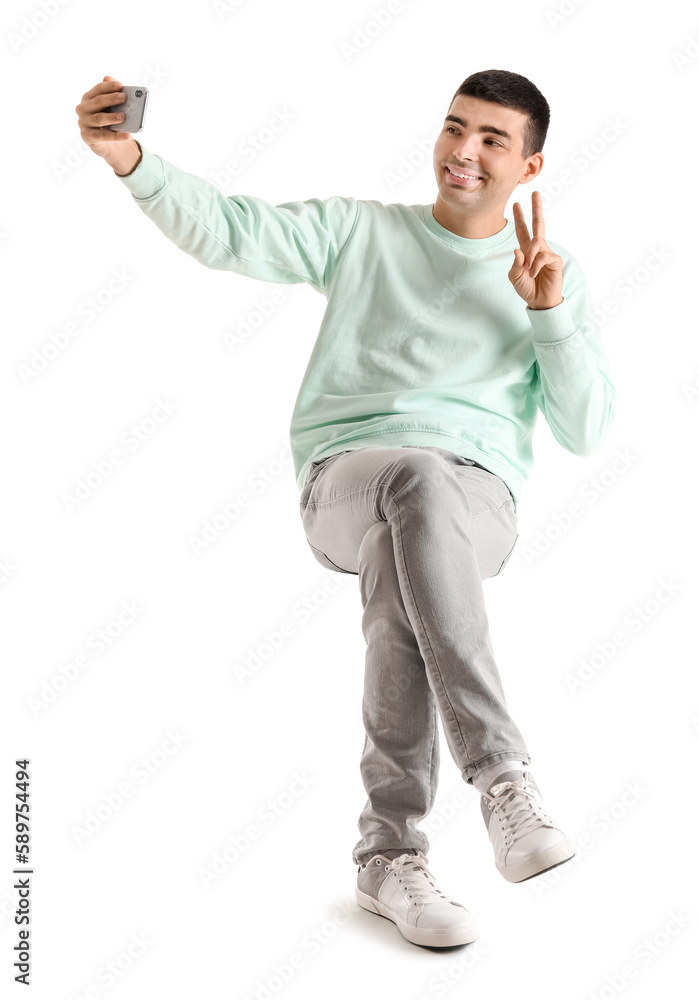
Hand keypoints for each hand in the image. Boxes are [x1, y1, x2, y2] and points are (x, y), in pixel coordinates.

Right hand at [75, 76, 133, 157]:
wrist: (108, 144)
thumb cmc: (109, 122)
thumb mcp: (111, 108)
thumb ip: (113, 95)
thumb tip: (113, 82)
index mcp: (88, 98)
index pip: (99, 89)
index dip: (109, 86)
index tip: (120, 85)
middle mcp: (83, 109)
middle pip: (98, 102)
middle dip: (111, 99)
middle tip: (124, 97)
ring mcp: (84, 123)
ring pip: (99, 118)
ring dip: (112, 117)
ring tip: (123, 116)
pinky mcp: (88, 136)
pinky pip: (103, 136)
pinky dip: (115, 136)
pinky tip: (126, 134)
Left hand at [508, 191, 562, 309]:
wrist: (539, 302)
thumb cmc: (527, 289)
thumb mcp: (514, 277)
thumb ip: (515, 264)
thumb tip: (518, 250)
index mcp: (526, 251)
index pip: (522, 231)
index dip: (519, 218)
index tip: (516, 204)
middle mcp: (538, 249)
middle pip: (538, 224)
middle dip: (536, 208)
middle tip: (535, 192)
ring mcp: (547, 253)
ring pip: (537, 243)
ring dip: (530, 256)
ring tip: (528, 271)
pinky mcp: (555, 260)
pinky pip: (543, 256)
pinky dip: (536, 265)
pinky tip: (533, 274)